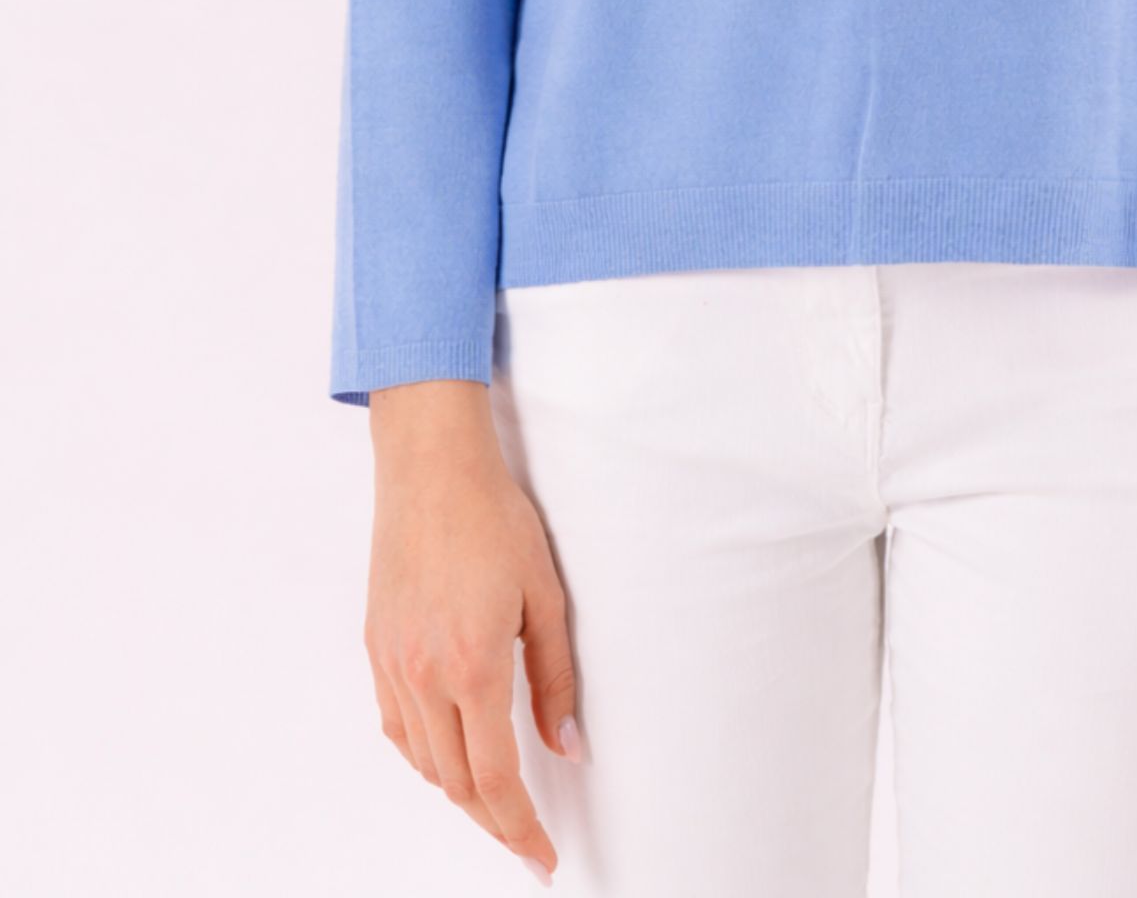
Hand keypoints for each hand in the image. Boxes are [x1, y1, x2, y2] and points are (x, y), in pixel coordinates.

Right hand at [363, 382, 580, 882]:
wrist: (430, 469)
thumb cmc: (494, 519)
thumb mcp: (546, 597)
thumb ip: (555, 681)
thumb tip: (568, 747)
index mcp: (473, 665)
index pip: (496, 779)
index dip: (520, 829)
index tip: (542, 858)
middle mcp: (424, 675)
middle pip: (457, 783)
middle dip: (494, 821)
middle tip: (525, 840)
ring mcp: (392, 664)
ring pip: (423, 762)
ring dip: (460, 790)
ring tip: (496, 800)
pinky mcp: (375, 649)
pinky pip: (396, 727)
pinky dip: (424, 754)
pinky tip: (450, 751)